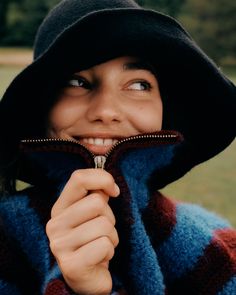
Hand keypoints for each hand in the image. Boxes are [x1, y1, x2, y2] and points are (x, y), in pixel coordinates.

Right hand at [46, 169, 119, 294]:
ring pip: (104, 225)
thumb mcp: (93, 213)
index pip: (79, 178)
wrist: (88, 276)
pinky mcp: (71, 265)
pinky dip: (109, 251)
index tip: (114, 191)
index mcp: (60, 208)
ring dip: (111, 236)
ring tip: (100, 245)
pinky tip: (99, 258)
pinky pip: (105, 245)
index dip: (102, 179)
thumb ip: (97, 195)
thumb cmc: (92, 239)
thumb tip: (108, 185)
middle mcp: (55, 224)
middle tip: (102, 231)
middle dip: (110, 217)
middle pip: (97, 202)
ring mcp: (60, 245)